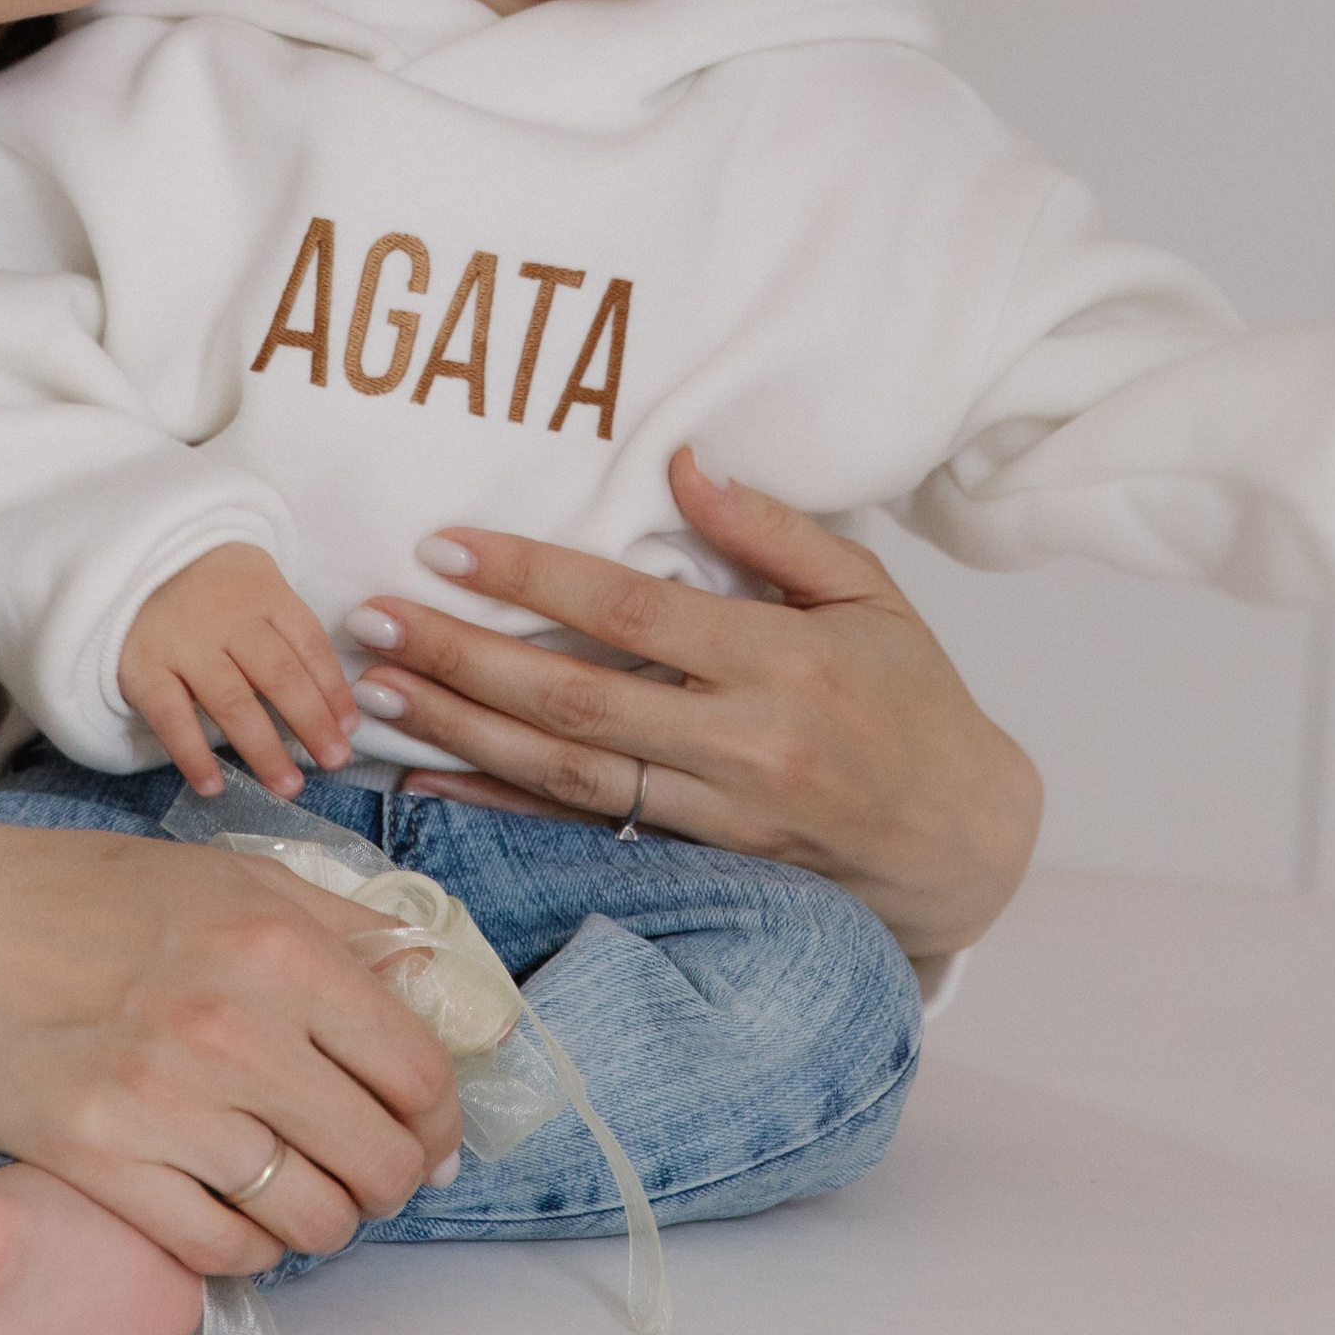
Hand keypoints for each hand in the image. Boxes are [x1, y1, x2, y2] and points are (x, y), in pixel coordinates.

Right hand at [0, 804, 458, 1275]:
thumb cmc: (89, 896)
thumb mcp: (231, 879)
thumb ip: (341, 930)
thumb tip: (433, 987)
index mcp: (277, 947)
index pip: (416, 1069)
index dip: (441, 1117)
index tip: (431, 1132)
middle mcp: (233, 1027)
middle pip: (378, 1155)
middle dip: (395, 1177)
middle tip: (377, 1171)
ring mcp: (164, 1102)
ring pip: (310, 1216)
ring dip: (329, 1219)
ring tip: (313, 1194)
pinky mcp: (100, 1162)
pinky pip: (223, 1249)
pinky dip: (255, 1248)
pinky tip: (246, 1214)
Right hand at [119, 542, 356, 799]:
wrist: (142, 559)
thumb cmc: (218, 590)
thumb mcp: (262, 593)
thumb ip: (293, 641)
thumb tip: (335, 711)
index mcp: (265, 596)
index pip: (309, 644)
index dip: (333, 689)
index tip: (349, 730)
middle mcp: (228, 619)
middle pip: (278, 674)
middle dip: (310, 722)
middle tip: (334, 761)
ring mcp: (184, 644)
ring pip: (232, 700)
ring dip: (264, 749)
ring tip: (287, 786)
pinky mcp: (143, 668)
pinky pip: (171, 717)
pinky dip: (193, 755)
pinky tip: (214, 787)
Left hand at [349, 449, 1041, 965]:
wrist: (962, 843)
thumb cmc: (915, 699)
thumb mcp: (869, 594)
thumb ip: (773, 531)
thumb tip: (683, 465)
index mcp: (780, 661)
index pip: (632, 611)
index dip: (534, 578)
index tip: (446, 545)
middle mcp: (741, 745)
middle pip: (577, 701)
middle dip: (464, 658)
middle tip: (371, 619)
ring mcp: (717, 818)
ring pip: (567, 777)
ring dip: (462, 733)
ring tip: (379, 691)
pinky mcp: (701, 869)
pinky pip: (585, 839)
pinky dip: (503, 812)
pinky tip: (432, 785)